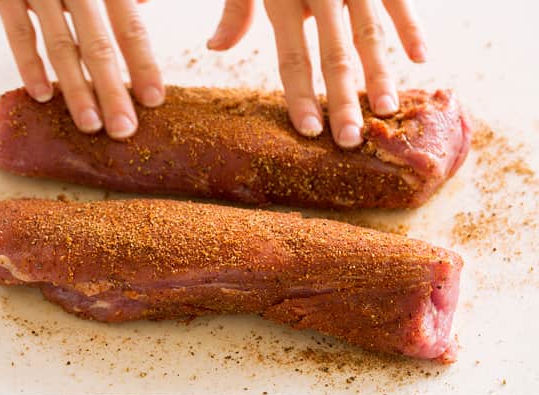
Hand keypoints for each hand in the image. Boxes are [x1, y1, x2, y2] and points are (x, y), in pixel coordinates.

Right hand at [0, 0, 164, 139]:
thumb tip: (143, 8)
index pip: (130, 23)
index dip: (143, 63)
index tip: (154, 99)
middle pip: (99, 43)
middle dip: (113, 91)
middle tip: (124, 130)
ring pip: (61, 44)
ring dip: (76, 89)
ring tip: (90, 125)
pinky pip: (18, 32)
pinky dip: (28, 65)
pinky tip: (42, 95)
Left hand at [207, 0, 427, 145]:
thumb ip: (236, 8)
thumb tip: (214, 49)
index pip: (291, 59)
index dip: (300, 96)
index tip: (309, 131)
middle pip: (332, 54)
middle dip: (342, 100)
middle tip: (349, 142)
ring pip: (369, 30)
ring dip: (379, 73)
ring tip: (386, 111)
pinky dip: (411, 25)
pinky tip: (420, 58)